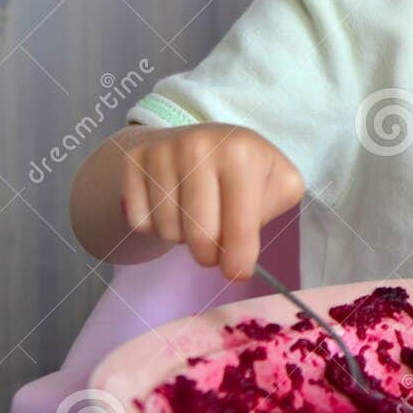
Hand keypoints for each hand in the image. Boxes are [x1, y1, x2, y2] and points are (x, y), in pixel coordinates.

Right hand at [117, 123, 304, 280]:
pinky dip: (155, 226)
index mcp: (241, 153)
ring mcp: (162, 151)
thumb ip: (274, 212)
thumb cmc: (246, 170)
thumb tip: (240, 259)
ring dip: (183, 238)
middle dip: (211, 254)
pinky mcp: (134, 160)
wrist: (199, 140)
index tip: (237, 273)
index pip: (239, 226)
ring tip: (196, 217)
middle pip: (200, 236)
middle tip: (218, 247)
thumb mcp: (278, 183)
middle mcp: (198, 146)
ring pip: (168, 230)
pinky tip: (171, 206)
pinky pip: (140, 221)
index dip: (239, 260)